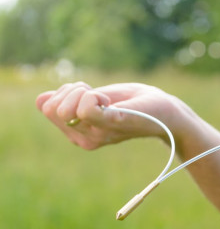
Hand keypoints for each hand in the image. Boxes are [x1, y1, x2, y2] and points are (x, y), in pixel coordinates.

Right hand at [36, 82, 179, 149]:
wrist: (166, 112)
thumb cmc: (134, 103)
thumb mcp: (96, 98)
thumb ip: (70, 100)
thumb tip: (42, 100)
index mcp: (77, 131)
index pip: (46, 106)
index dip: (65, 91)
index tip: (89, 93)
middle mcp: (84, 138)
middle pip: (52, 107)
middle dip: (71, 90)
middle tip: (99, 95)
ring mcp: (98, 135)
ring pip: (66, 107)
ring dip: (84, 91)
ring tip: (108, 99)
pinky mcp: (115, 124)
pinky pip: (88, 111)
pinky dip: (93, 98)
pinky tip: (110, 101)